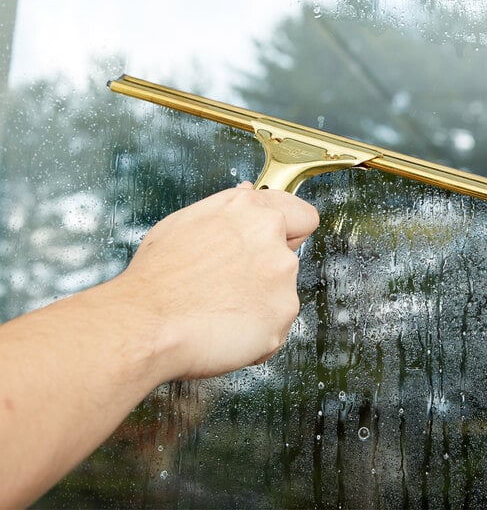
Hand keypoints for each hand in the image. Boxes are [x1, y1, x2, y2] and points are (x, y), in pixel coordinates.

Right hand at [114, 182, 319, 380]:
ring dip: (262, 301)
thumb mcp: (186, 221)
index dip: (291, 231)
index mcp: (249, 209)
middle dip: (267, 270)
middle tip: (230, 284)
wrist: (146, 322)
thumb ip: (229, 208)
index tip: (282, 243)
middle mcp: (271, 235)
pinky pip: (278, 323)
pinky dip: (259, 330)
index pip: (302, 215)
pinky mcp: (283, 311)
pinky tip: (227, 327)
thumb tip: (249, 194)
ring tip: (221, 307)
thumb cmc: (158, 276)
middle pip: (289, 256)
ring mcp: (281, 274)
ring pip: (282, 292)